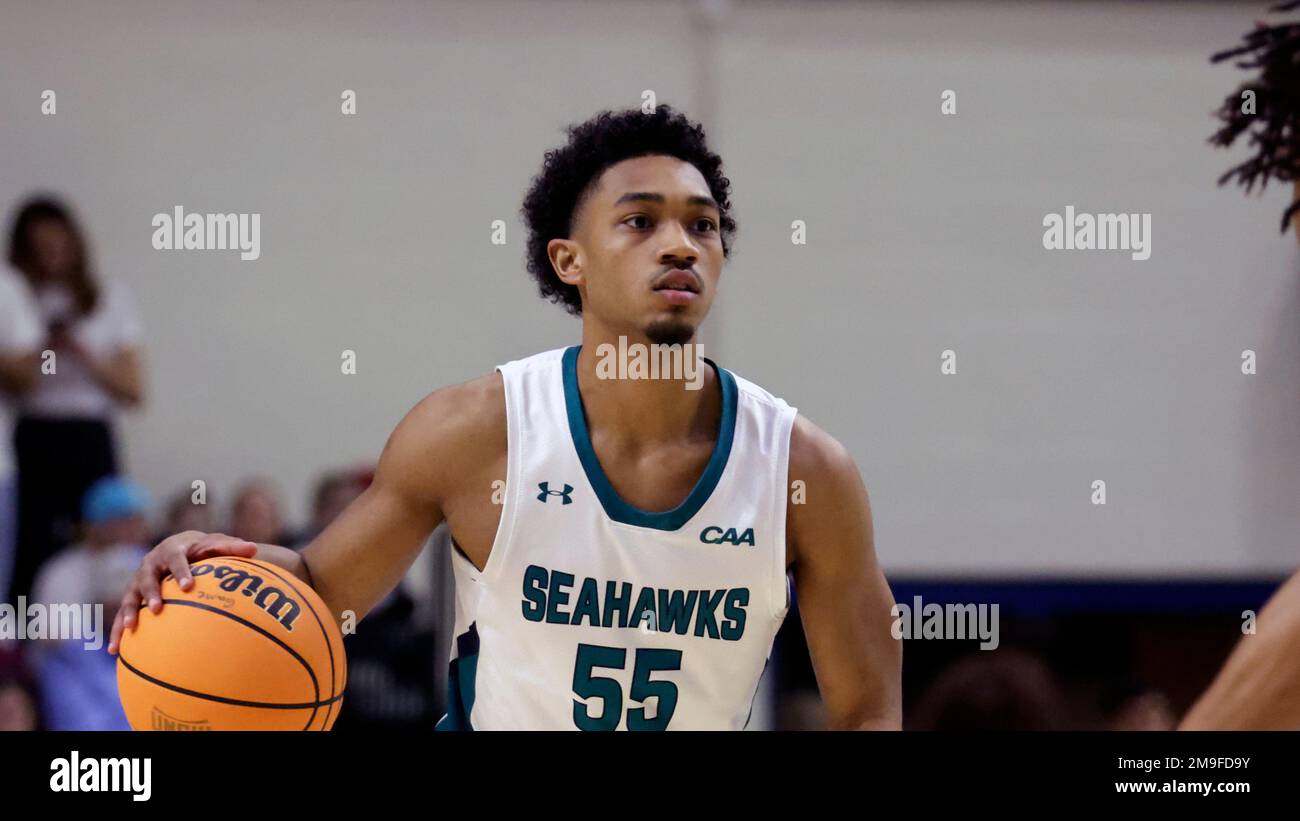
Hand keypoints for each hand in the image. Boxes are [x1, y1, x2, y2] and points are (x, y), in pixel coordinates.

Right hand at [107, 531, 257, 654]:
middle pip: (147, 579)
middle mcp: (151, 565)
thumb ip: (232, 548)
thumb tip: (254, 550)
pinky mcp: (133, 597)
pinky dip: (118, 631)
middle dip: (151, 593)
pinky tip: (114, 651)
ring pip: (129, 598)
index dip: (181, 572)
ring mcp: (139, 581)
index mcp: (172, 550)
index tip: (188, 586)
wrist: (179, 546)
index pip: (177, 560)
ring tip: (130, 630)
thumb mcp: (216, 544)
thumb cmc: (202, 548)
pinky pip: (123, 615)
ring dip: (127, 613)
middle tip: (157, 609)